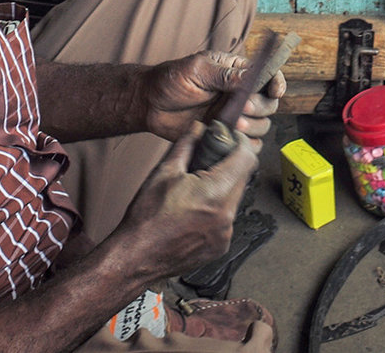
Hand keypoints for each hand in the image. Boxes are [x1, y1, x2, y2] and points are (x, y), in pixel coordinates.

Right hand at [109, 125, 258, 278]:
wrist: (137, 256)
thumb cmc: (147, 218)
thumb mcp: (164, 171)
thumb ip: (187, 144)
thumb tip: (200, 128)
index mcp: (215, 193)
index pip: (247, 158)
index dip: (240, 143)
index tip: (231, 139)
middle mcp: (226, 215)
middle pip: (242, 178)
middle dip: (230, 165)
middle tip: (208, 161)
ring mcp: (225, 234)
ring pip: (234, 199)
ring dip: (223, 188)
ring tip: (197, 188)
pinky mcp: (221, 246)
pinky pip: (227, 219)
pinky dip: (216, 209)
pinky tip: (195, 209)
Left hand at [140, 51, 284, 142]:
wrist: (150, 104)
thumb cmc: (171, 80)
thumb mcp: (197, 69)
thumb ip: (224, 75)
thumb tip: (249, 76)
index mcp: (236, 72)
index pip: (268, 76)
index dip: (277, 83)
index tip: (275, 91)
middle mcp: (239, 94)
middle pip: (269, 104)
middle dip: (259, 107)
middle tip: (241, 108)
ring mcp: (234, 116)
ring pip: (261, 126)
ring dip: (252, 127)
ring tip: (232, 124)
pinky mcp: (225, 135)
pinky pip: (247, 145)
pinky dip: (244, 145)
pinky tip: (229, 139)